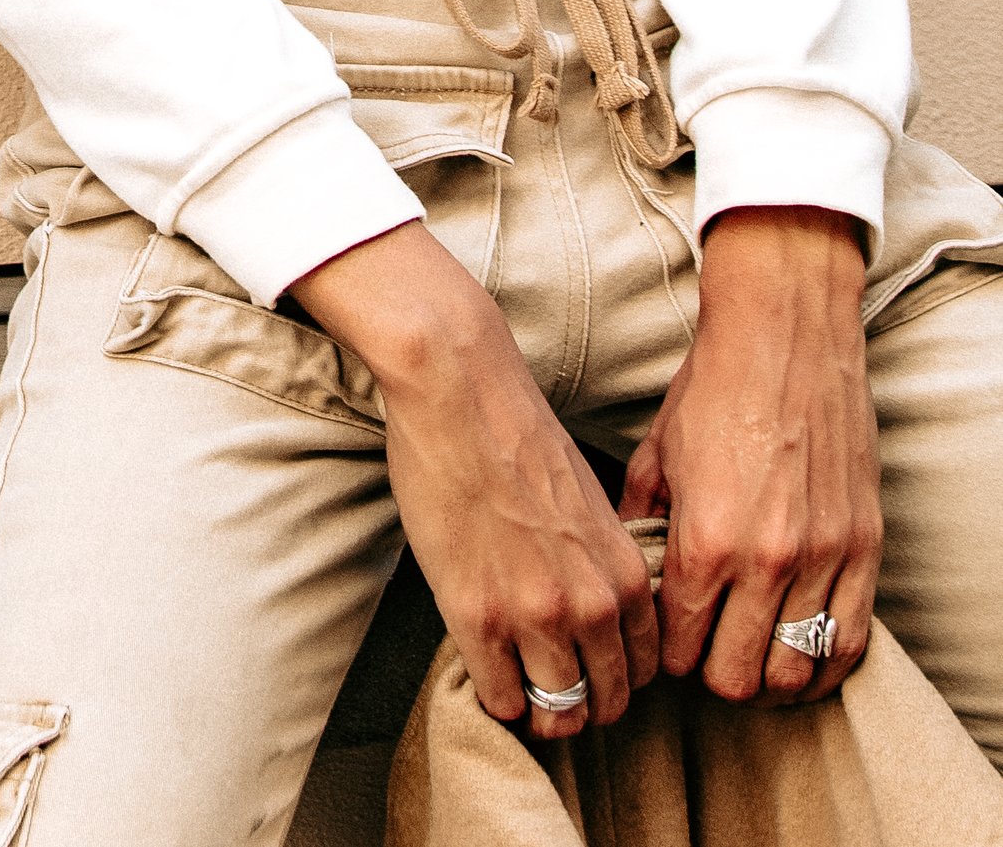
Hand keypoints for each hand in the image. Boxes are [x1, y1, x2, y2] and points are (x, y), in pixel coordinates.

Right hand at [295, 221, 657, 741]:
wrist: (460, 390)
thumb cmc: (518, 433)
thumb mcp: (590, 504)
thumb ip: (603, 565)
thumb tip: (599, 612)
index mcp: (626, 575)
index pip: (644, 671)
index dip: (613, 674)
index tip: (584, 663)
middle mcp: (592, 605)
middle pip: (606, 705)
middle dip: (580, 701)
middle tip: (546, 679)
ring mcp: (535, 615)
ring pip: (558, 715)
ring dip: (537, 708)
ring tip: (514, 680)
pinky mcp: (477, 616)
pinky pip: (500, 701)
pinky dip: (494, 697)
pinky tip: (482, 665)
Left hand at [618, 204, 877, 704]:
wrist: (784, 335)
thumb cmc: (715, 388)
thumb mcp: (657, 452)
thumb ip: (639, 521)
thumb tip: (628, 572)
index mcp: (705, 539)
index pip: (681, 648)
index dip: (669, 654)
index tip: (668, 640)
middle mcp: (765, 560)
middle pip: (737, 677)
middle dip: (714, 672)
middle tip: (707, 647)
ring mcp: (822, 559)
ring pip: (795, 673)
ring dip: (770, 674)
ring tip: (753, 651)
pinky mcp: (863, 550)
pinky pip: (850, 644)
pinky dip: (823, 662)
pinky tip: (801, 649)